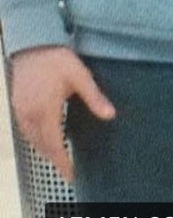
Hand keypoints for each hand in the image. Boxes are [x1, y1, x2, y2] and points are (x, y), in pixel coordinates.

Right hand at [11, 46, 115, 182]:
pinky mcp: (17, 105)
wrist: (33, 43)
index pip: (53, 144)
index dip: (62, 161)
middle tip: (68, 168)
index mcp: (46, 110)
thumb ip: (94, 97)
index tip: (71, 174)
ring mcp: (20, 111)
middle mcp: (30, 115)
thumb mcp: (80, 75)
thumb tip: (110, 115)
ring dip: (45, 149)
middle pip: (41, 145)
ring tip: (59, 157)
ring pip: (32, 140)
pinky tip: (45, 137)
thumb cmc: (57, 59)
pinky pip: (25, 130)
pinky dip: (36, 139)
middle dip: (54, 158)